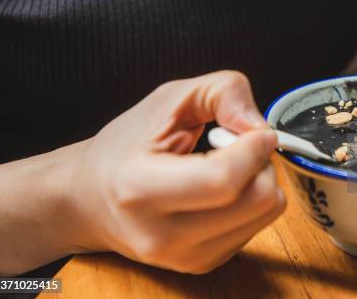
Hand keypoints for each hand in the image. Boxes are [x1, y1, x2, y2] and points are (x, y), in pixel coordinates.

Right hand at [65, 70, 284, 273]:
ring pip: (266, 214)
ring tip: (224, 167)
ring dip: (259, 181)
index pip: (223, 179)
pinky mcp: (202, 264)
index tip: (258, 132)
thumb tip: (260, 125)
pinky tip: (219, 191)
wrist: (91, 199)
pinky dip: (250, 201)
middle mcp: (163, 234)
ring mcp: (184, 257)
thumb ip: (223, 93)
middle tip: (237, 146)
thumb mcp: (169, 99)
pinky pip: (257, 227)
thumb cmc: (125, 147)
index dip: (254, 149)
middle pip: (258, 200)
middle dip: (262, 162)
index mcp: (141, 188)